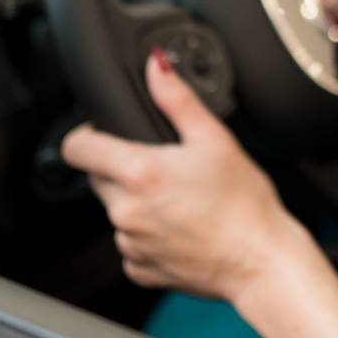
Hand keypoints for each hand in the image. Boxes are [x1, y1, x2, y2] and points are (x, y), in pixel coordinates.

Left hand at [60, 49, 292, 301]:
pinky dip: (148, 235)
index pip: (76, 148)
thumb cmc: (244, 203)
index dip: (87, 135)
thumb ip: (178, 99)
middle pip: (99, 178)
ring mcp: (131, 244)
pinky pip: (131, 245)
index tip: (105, 134)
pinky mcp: (141, 270)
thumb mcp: (215, 139)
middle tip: (166, 168)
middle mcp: (125, 211)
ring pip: (117, 212)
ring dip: (137, 203)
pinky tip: (181, 228)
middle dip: (122, 168)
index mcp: (139, 173)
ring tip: (181, 201)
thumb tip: (156, 67)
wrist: (262, 261)